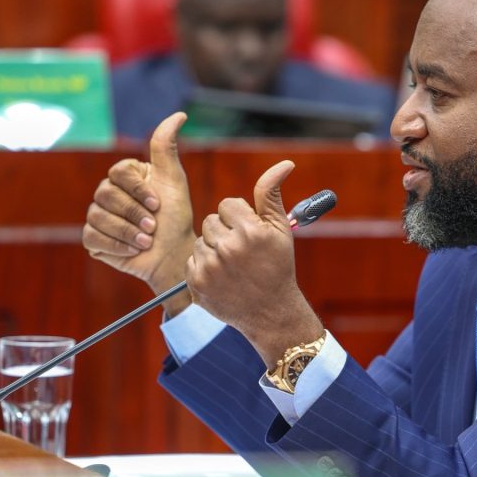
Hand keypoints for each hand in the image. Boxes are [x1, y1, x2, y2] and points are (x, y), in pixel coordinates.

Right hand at [83, 112, 196, 314]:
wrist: (173, 255)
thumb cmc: (175, 218)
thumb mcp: (173, 180)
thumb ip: (167, 147)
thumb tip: (180, 114)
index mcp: (125, 177)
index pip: (117, 173)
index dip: (138, 191)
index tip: (158, 204)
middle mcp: (108, 193)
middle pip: (105, 194)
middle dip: (134, 213)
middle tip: (153, 226)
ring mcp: (98, 216)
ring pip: (98, 216)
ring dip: (128, 231)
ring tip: (147, 240)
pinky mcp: (93, 239)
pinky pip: (92, 236)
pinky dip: (116, 245)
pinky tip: (134, 250)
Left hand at [185, 160, 323, 365]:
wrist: (271, 312)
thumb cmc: (278, 266)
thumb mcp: (280, 229)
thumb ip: (272, 194)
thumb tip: (285, 163)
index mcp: (250, 231)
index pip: (227, 205)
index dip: (239, 218)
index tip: (249, 234)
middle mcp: (228, 248)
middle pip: (211, 221)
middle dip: (225, 232)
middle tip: (242, 253)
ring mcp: (210, 267)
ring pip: (201, 241)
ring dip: (214, 250)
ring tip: (233, 267)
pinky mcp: (197, 283)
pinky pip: (192, 260)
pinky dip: (204, 267)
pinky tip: (222, 278)